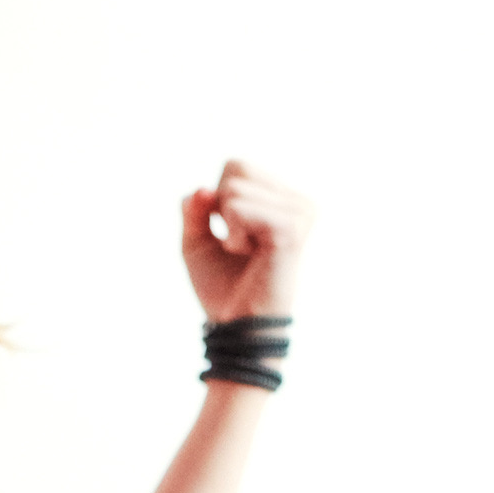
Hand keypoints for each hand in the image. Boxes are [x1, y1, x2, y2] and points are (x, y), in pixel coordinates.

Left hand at [178, 161, 307, 322]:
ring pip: (234, 189)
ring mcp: (299, 212)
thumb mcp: (197, 242)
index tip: (232, 236)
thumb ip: (194, 210)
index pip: (236, 166)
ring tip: (248, 253)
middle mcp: (297, 202)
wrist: (236, 326)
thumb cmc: (223, 287)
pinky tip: (251, 255)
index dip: (218, 201)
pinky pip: (239, 208)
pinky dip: (233, 234)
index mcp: (283, 200)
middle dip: (222, 208)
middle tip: (239, 245)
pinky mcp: (292, 228)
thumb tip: (201, 189)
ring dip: (228, 226)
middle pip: (236, 168)